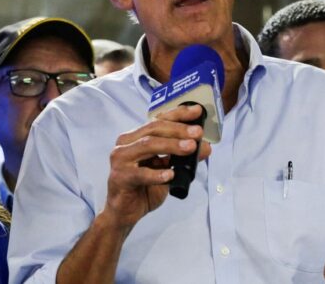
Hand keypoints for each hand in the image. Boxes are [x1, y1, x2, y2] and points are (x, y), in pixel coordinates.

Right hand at [102, 104, 210, 231]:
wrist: (124, 213)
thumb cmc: (144, 188)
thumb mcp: (168, 170)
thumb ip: (183, 157)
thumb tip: (206, 147)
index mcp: (136, 137)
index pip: (158, 120)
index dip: (178, 114)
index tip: (197, 111)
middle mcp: (126, 143)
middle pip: (153, 129)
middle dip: (178, 129)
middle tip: (198, 133)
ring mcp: (120, 159)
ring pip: (147, 145)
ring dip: (171, 145)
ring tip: (190, 148)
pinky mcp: (119, 177)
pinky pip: (139, 174)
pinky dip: (156, 174)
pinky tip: (170, 174)